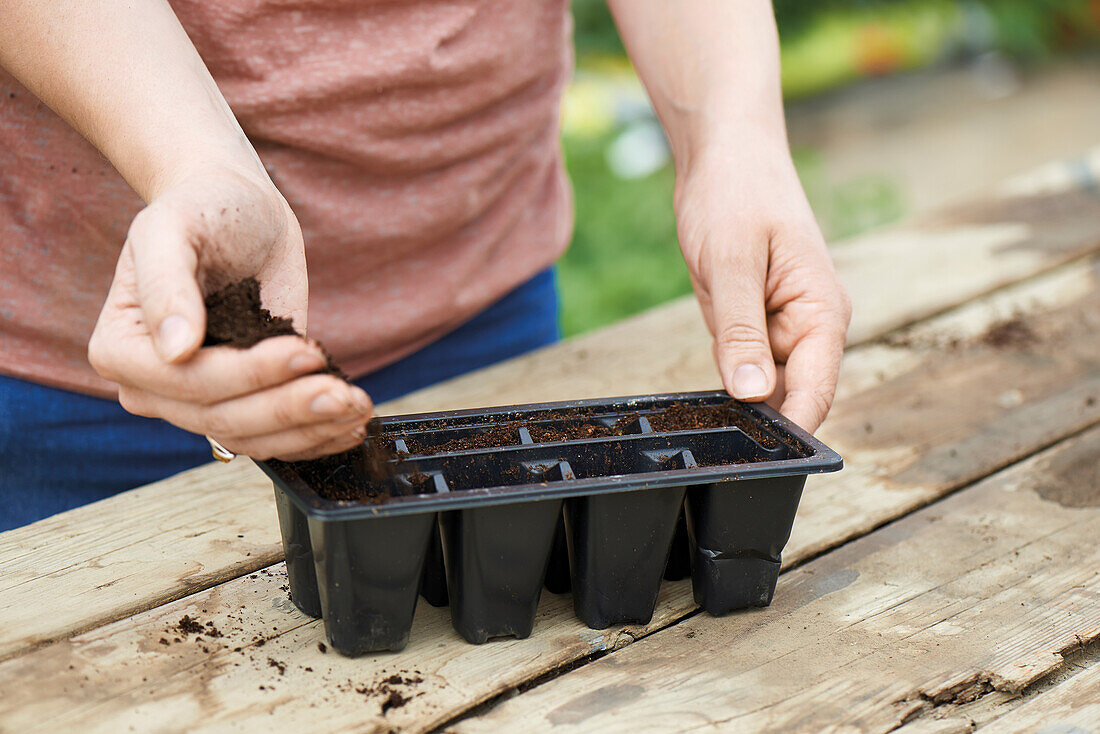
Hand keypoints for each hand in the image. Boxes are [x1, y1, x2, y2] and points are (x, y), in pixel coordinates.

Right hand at [88, 168, 371, 460]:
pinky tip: (351, 427)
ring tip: (357, 408)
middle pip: (223, 418)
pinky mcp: (246, 402)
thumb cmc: (201, 209)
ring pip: (253, 438)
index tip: (305, 350)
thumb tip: (175, 350)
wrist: (238, 210)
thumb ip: (166, 284)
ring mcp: (201, 401)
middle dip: (289, 409)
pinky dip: (317, 437)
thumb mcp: (173, 228)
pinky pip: (275, 439)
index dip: (249, 374)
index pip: (186, 382)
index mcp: (120, 349)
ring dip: (311, 430)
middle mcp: (154, 388)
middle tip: (343, 393)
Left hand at [674, 138, 851, 432]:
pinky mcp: (752, 321)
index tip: (765, 462)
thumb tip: (754, 394)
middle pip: (793, 396)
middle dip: (762, 423)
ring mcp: (780, 326)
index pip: (817, 391)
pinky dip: (727, 377)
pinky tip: (704, 393)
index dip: (794, 431)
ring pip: (765, 386)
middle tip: (721, 449)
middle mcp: (809, 326)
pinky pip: (743, 364)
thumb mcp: (732, 264)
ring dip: (741, 402)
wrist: (724, 154)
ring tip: (708, 423)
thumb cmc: (737, 194)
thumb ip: (742, 331)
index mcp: (822, 313)